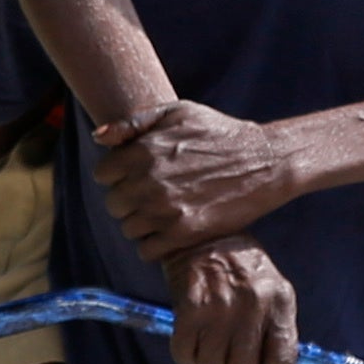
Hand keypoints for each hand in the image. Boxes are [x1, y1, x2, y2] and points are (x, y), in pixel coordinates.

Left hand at [95, 97, 295, 263]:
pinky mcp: (184, 233)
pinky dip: (154, 245)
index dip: (117, 176)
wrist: (264, 162)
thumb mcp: (178, 112)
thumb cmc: (220, 134)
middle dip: (128, 201)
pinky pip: (147, 250)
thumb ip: (133, 123)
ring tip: (162, 214)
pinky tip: (170, 231)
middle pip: (113, 204)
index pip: (103, 175)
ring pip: (128, 228)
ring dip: (141, 224)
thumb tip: (98, 137)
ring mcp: (166, 209)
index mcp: (144, 151)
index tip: (134, 177)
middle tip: (151, 197)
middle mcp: (150, 181)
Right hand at [163, 238, 298, 363]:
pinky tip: (191, 336)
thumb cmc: (243, 274)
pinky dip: (186, 354)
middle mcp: (252, 304)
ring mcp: (220, 306)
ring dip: (209, 359)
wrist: (204, 236)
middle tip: (228, 344)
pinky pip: (186, 356)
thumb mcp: (271, 301)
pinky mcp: (189, 308)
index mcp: (279, 301)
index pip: (281, 360)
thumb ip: (278, 348)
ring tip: (209, 336)